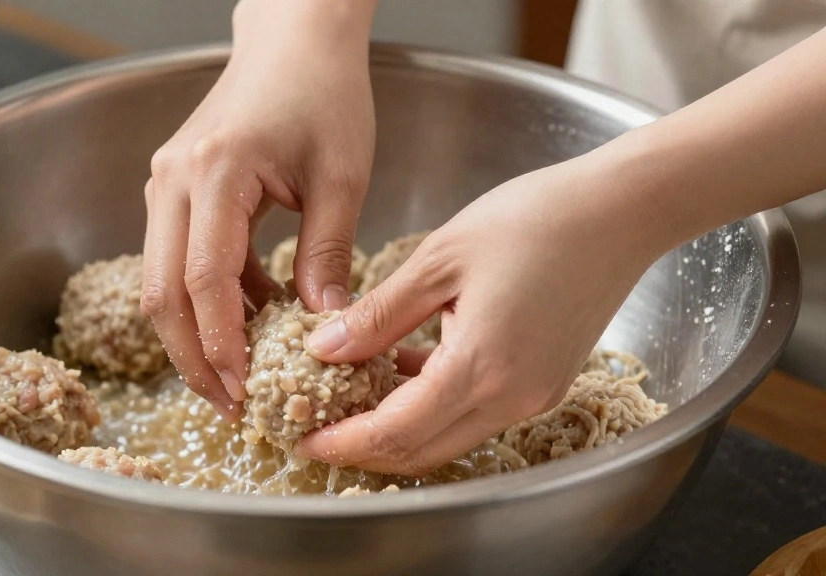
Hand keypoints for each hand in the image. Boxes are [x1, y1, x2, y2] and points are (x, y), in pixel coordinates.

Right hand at [140, 0, 377, 419]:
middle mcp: (174, 179)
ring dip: (196, 331)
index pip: (203, 279)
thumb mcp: (341, 177)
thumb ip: (327, 252)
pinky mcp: (174, 189)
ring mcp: (166, 183)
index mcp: (216, 172)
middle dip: (192, 355)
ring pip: (161, 280)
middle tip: (228, 401)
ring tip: (240, 372)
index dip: (220, 343)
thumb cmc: (323, 94)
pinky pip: (178, 257)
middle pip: (162, 291)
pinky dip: (208, 297)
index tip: (241, 389)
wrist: (294, 43)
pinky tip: (251, 316)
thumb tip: (324, 327)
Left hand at [295, 156, 667, 474]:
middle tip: (315, 428)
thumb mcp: (439, 260)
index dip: (344, 442)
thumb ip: (379, 315)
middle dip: (363, 448)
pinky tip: (402, 371)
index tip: (303, 438)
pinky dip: (432, 406)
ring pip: (448, 437)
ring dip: (397, 429)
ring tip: (349, 399)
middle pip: (422, 451)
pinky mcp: (543, 384)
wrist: (619, 212)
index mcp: (483, 367)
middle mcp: (513, 398)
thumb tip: (324, 349)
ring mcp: (533, 396)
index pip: (396, 432)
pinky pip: (475, 413)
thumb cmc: (533, 220)